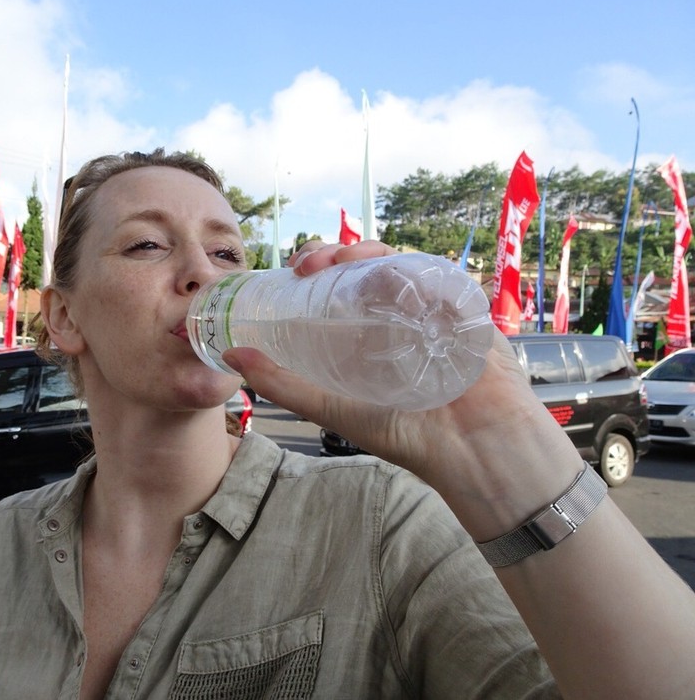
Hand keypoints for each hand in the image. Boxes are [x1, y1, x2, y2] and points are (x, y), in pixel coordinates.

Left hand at [223, 241, 579, 533]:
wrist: (474, 453)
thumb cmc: (407, 435)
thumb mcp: (333, 408)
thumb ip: (285, 384)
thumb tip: (230, 355)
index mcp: (364, 332)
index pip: (332, 286)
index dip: (310, 270)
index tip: (286, 273)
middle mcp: (395, 314)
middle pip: (361, 266)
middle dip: (331, 254)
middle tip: (308, 265)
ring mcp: (429, 308)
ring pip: (395, 261)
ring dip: (364, 252)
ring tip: (339, 260)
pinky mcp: (462, 307)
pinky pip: (436, 274)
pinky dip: (411, 265)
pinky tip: (385, 270)